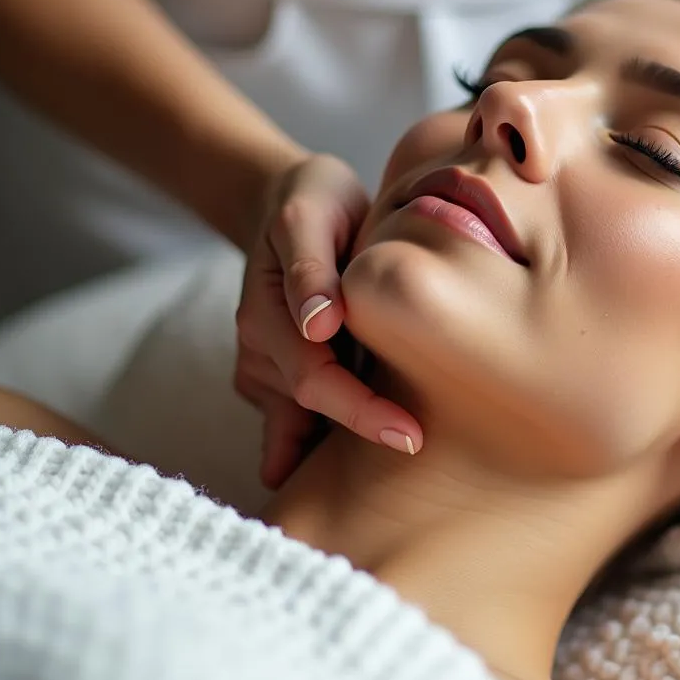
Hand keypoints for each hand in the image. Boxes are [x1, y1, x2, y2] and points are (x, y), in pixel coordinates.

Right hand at [235, 154, 422, 486]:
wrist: (288, 201)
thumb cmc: (310, 203)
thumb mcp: (309, 215)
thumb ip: (310, 267)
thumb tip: (319, 326)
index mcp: (267, 312)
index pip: (314, 379)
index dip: (360, 411)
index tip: (410, 435)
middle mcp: (258, 347)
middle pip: (309, 410)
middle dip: (360, 435)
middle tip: (421, 455)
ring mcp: (263, 364)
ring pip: (299, 421)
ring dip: (338, 445)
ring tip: (400, 478)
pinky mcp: (276, 371)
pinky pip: (297, 417)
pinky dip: (321, 441)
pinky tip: (351, 463)